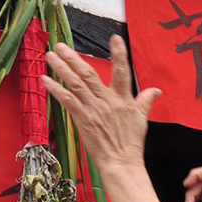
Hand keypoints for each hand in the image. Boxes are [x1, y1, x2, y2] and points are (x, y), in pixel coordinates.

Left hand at [41, 36, 160, 176]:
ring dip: (61, 68)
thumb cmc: (131, 143)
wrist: (122, 162)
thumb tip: (156, 90)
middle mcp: (108, 101)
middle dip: (73, 58)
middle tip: (60, 46)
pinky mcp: (83, 120)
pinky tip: (45, 80)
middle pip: (89, 74)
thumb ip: (146, 101)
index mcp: (124, 99)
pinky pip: (67, 100)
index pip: (122, 72)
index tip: (115, 38)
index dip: (119, 54)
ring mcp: (94, 110)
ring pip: (75, 83)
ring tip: (50, 56)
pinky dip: (55, 89)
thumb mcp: (142, 120)